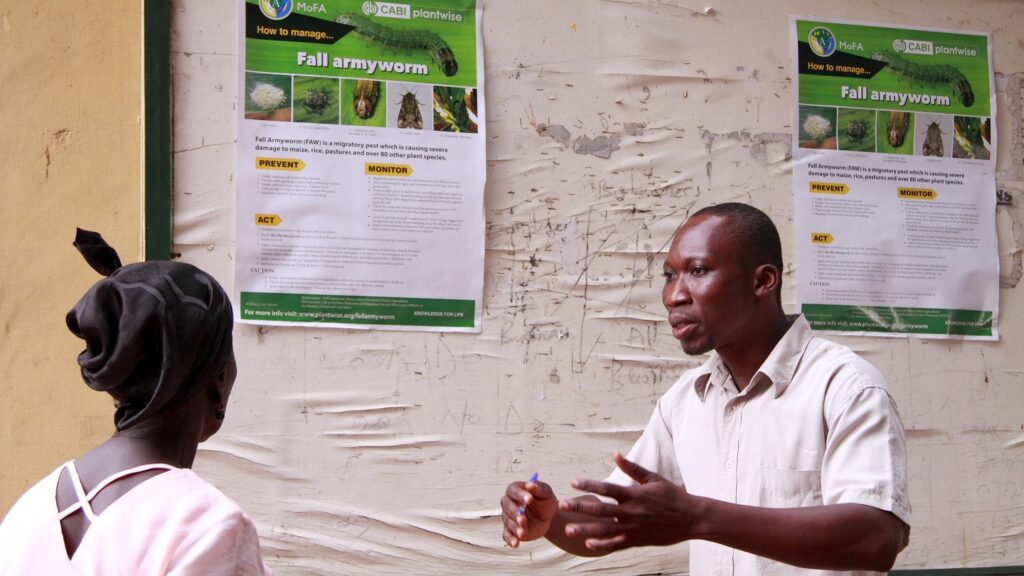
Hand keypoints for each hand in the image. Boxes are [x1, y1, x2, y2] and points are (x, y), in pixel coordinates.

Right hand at [501, 477, 557, 547]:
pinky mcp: (511, 530)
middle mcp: (509, 503)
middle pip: (507, 506)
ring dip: (515, 527)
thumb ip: (539, 487)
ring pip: (508, 522)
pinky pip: (507, 535)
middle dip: (515, 513)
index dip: (520, 495)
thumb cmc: (544, 500)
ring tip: (522, 532)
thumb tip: (530, 484)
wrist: (548, 516)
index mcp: (515, 490)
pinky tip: (516, 543)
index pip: (513, 490)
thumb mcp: (546, 492)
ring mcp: (508, 517)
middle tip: (522, 518)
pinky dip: (510, 540)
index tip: (529, 499)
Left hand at [559, 452, 698, 551]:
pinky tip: (588, 545)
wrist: (692, 518)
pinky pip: (616, 544)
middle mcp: (631, 512)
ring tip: (569, 529)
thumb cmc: (672, 496)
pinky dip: (602, 545)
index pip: (606, 488)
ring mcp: (633, 528)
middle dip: (580, 507)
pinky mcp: (637, 540)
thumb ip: (632, 468)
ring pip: (604, 530)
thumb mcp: (653, 479)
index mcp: (634, 494)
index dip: (589, 484)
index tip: (573, 481)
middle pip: (600, 509)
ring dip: (585, 529)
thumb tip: (616, 454)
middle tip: (563, 505)